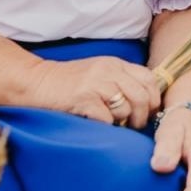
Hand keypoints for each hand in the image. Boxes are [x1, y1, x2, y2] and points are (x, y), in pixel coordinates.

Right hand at [27, 56, 160, 128]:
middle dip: (142, 117)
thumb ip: (121, 82)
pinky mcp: (83, 98)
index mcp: (115, 64)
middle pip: (142, 97)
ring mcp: (95, 83)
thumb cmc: (69, 84)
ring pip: (126, 109)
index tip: (149, 113)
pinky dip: (104, 126)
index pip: (149, 79)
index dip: (154, 100)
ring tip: (112, 124)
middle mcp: (108, 70)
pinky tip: (95, 123)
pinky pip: (106, 119)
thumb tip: (147, 104)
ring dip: (122, 122)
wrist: (35, 82)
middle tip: (133, 126)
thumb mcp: (99, 74)